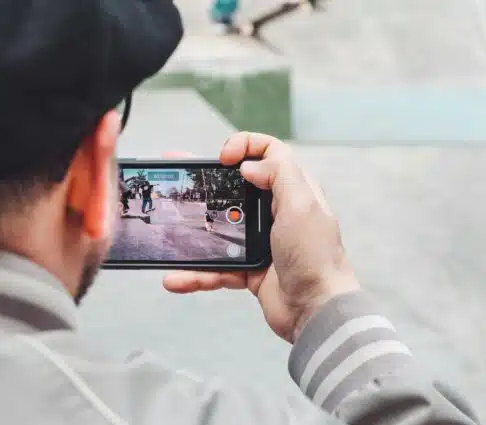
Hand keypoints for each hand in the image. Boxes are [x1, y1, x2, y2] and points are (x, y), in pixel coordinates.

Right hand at [162, 133, 359, 342]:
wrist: (316, 312)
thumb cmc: (316, 259)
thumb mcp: (302, 205)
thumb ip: (279, 174)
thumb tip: (250, 163)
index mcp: (293, 191)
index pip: (269, 153)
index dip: (244, 146)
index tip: (222, 158)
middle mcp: (276, 213)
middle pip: (235, 187)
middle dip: (205, 182)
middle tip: (179, 177)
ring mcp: (261, 242)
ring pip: (219, 230)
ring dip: (194, 234)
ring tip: (169, 232)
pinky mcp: (249, 271)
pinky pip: (215, 267)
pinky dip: (196, 273)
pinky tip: (177, 277)